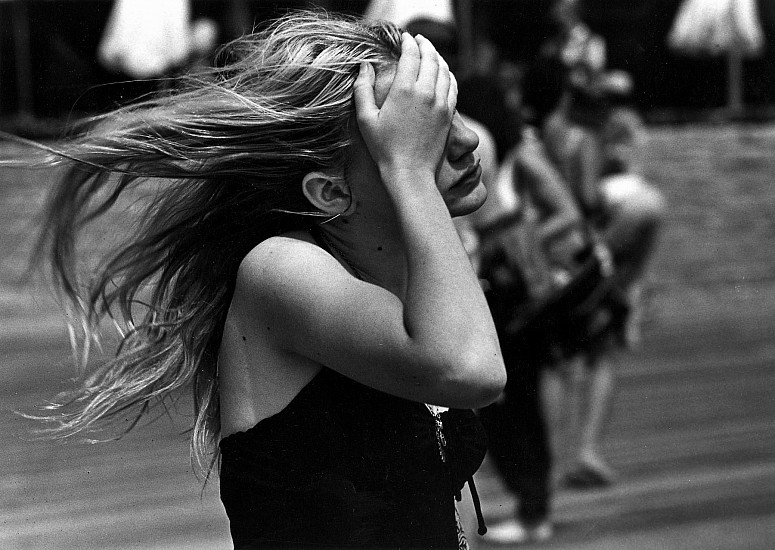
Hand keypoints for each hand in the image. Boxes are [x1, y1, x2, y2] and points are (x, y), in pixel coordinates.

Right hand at [353, 33, 455, 182]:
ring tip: (430, 52)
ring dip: (437, 57)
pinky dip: (448, 74)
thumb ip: (362, 89)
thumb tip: (364, 66)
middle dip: (424, 45)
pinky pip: (452, 85)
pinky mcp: (448, 114)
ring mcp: (440, 102)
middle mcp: (425, 92)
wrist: (410, 172)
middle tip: (419, 40)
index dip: (408, 43)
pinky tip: (443, 73)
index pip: (411, 55)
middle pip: (430, 58)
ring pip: (444, 69)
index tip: (405, 38)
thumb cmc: (384, 148)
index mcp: (403, 89)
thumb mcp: (365, 119)